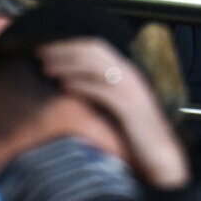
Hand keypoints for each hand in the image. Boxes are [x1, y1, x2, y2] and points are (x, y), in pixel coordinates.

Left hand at [38, 38, 189, 188]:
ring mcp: (131, 89)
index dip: (69, 46)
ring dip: (70, 64)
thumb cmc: (134, 134)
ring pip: (98, 66)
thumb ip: (98, 92)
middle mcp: (130, 75)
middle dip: (65, 50)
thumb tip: (69, 84)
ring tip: (47, 69)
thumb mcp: (115, 106)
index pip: (96, 48)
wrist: (160, 154)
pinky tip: (65, 87)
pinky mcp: (130, 106)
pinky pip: (104, 89)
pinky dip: (83, 85)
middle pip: (95, 51)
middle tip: (40, 54)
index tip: (45, 50)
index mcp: (125, 73)